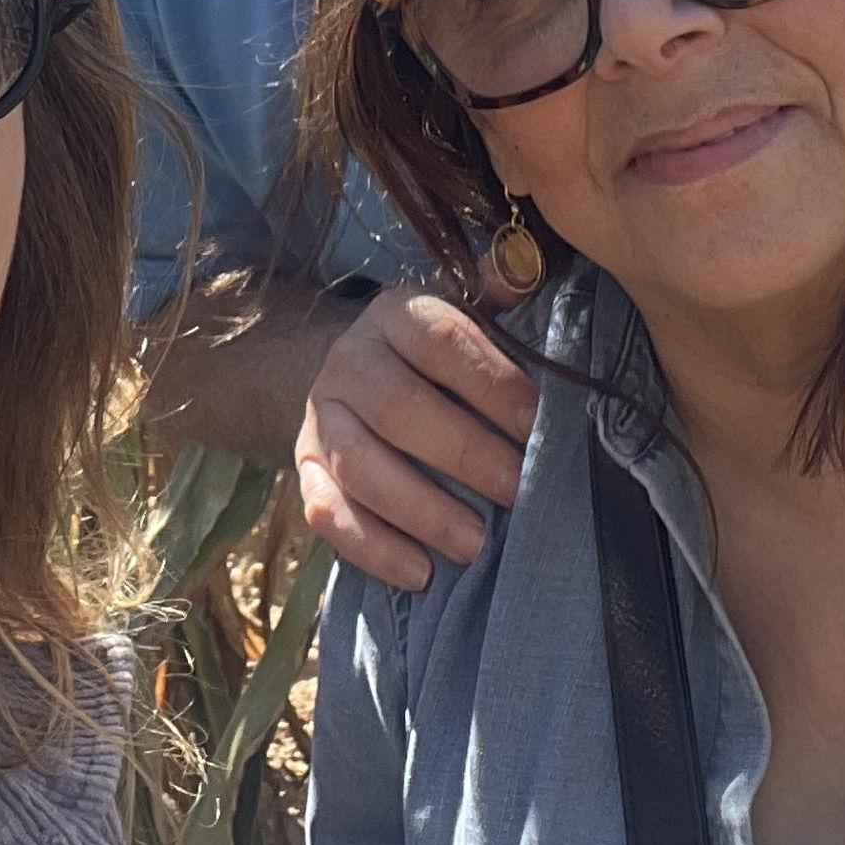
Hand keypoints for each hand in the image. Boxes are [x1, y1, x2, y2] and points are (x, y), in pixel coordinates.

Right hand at [293, 290, 539, 594]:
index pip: (441, 341)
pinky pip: (325, 513)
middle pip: (398, 408)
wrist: (356, 378)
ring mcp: (319, 419)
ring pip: (359, 465)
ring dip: (421, 509)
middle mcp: (349, 361)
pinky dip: (372, 548)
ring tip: (477, 544)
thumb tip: (521, 271)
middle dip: (464, 455)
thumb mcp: (468, 316)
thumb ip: (499, 298)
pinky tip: (421, 574)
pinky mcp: (304, 472)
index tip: (540, 425)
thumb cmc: (439, 358)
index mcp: (396, 315)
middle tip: (519, 492)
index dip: (492, 383)